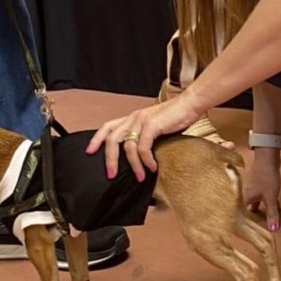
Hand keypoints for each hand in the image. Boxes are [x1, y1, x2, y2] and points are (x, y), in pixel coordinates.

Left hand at [86, 91, 202, 180]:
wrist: (191, 104)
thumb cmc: (176, 116)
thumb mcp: (156, 126)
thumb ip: (145, 137)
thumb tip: (140, 156)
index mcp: (133, 117)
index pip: (108, 127)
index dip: (96, 139)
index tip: (89, 152)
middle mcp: (134, 117)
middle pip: (112, 139)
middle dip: (109, 159)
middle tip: (111, 175)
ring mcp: (142, 120)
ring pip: (127, 147)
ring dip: (133, 165)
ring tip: (140, 176)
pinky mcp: (152, 125)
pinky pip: (143, 147)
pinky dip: (146, 160)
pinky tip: (152, 167)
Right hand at [244, 147, 280, 230]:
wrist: (268, 157)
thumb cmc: (266, 176)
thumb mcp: (271, 197)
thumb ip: (272, 213)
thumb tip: (272, 229)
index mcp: (244, 199)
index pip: (243, 216)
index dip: (247, 225)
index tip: (251, 235)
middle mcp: (246, 195)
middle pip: (250, 210)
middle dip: (257, 218)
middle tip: (262, 229)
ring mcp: (253, 189)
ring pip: (257, 203)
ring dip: (263, 209)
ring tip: (269, 219)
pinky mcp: (259, 184)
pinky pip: (262, 197)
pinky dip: (266, 202)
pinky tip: (274, 205)